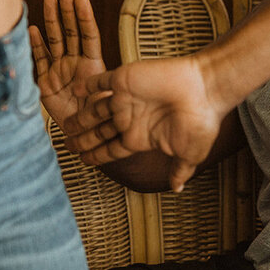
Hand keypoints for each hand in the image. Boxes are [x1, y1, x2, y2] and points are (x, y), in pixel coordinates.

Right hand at [30, 0, 107, 134]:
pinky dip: (36, 44)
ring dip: (52, 20)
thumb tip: (115, 83)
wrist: (81, 137)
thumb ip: (108, 89)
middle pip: (71, 32)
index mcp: (94, 65)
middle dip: (67, 10)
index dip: (85, 17)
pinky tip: (33, 29)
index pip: (89, 36)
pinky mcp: (45, 81)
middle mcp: (76, 62)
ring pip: (55, 40)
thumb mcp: (108, 102)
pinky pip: (39, 59)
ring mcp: (60, 69)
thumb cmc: (100, 120)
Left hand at [64, 56, 225, 191]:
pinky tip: (74, 89)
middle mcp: (130, 117)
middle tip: (65, 145)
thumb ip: (179, 171)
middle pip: (98, 131)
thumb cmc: (201, 120)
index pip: (111, 149)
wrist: (206, 89)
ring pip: (95, 110)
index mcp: (141, 136)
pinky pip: (100, 81)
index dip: (96, 155)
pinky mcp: (125, 78)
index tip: (83, 161)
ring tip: (64, 124)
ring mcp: (126, 98)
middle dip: (82, 139)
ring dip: (80, 117)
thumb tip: (177, 190)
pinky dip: (86, 85)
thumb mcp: (189, 154)